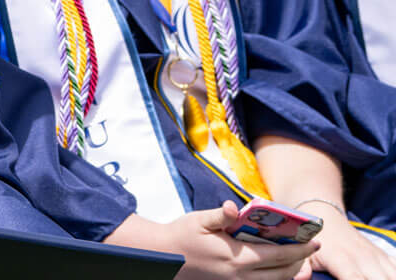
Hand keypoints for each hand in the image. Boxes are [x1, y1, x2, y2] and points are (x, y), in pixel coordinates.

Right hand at [162, 202, 317, 279]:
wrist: (163, 258)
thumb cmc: (181, 235)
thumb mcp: (199, 220)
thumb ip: (221, 215)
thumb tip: (235, 207)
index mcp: (236, 258)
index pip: (279, 256)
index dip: (301, 250)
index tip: (316, 241)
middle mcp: (240, 276)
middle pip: (282, 274)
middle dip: (301, 262)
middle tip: (311, 249)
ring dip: (290, 274)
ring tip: (300, 263)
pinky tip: (278, 273)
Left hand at [302, 202, 395, 279]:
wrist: (325, 217)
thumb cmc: (311, 240)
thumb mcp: (303, 253)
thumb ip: (302, 268)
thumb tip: (299, 278)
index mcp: (342, 259)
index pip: (356, 279)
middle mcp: (363, 258)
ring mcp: (376, 257)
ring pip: (393, 275)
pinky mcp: (384, 256)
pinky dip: (395, 275)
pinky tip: (388, 278)